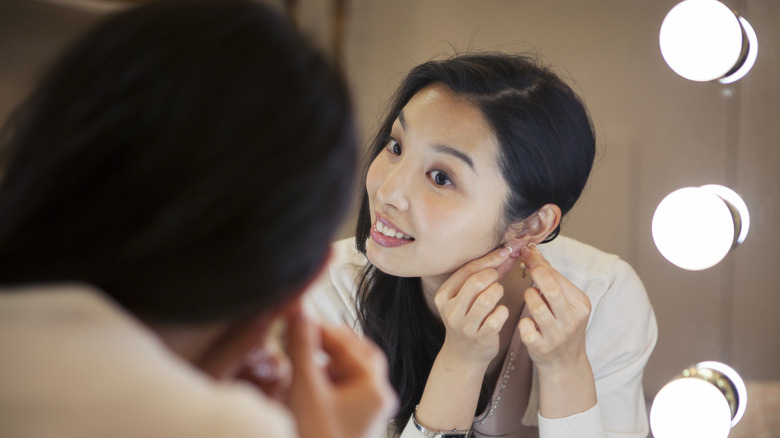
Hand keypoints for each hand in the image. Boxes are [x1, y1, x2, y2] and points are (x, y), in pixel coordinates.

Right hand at [284, 302, 397, 437]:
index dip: (320, 327)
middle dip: (326, 342)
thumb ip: (302, 346)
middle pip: (355, 356)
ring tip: (297, 354)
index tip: (294, 318)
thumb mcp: (305, 389)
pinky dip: (323, 380)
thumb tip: (299, 308)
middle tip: (299, 332)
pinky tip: (302, 382)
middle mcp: (376, 401)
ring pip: (347, 374)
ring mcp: (364, 416)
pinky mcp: (350, 427)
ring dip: (324, 361)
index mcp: (374, 389)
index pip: (348, 343)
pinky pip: (340, 392)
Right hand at [433, 246, 515, 364]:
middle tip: (498, 278)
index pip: (467, 270)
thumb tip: (504, 253)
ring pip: (487, 299)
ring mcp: (465, 326)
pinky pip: (497, 318)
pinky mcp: (480, 339)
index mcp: (444, 295)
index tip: (504, 252)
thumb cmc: (468, 318)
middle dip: (493, 275)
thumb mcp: (465, 297)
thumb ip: (480, 276)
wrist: (464, 354)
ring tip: (498, 294)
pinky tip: (501, 312)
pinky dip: (503, 311)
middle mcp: (451, 310)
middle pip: (477, 282)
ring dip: (498, 292)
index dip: (489, 259)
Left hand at [518, 243, 590, 369]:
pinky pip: (525, 326)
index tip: (527, 251)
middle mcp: (572, 320)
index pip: (558, 278)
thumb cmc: (563, 326)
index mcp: (581, 305)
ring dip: (528, 297)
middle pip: (551, 290)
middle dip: (535, 274)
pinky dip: (523, 321)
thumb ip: (553, 279)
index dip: (540, 263)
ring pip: (536, 306)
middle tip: (525, 265)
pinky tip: (528, 322)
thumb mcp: (567, 303)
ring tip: (531, 297)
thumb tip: (534, 252)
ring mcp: (557, 335)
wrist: (565, 363)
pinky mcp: (541, 347)